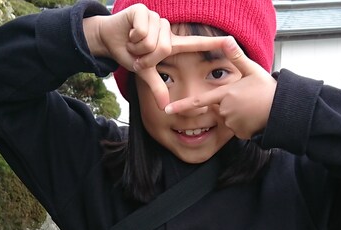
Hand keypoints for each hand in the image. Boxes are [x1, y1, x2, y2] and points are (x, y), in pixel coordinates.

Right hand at [84, 6, 226, 108]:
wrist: (109, 38)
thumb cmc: (129, 54)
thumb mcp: (145, 73)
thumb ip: (157, 87)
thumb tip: (164, 107)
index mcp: (171, 44)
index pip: (196, 44)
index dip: (213, 44)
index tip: (232, 42)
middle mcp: (167, 30)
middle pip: (164, 49)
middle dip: (146, 57)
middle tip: (137, 54)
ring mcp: (157, 19)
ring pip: (153, 42)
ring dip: (138, 48)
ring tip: (132, 43)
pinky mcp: (144, 11)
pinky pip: (143, 32)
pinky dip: (133, 38)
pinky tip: (129, 33)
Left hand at [164, 37, 276, 138]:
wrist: (281, 110)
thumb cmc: (267, 90)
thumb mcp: (252, 70)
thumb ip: (237, 57)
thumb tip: (226, 39)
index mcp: (225, 94)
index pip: (199, 101)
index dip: (182, 105)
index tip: (168, 110)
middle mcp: (225, 110)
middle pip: (218, 108)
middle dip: (227, 104)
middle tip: (246, 99)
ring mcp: (232, 123)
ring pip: (227, 119)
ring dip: (236, 114)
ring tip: (251, 108)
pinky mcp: (238, 133)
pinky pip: (235, 128)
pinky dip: (242, 124)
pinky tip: (253, 117)